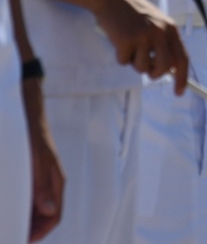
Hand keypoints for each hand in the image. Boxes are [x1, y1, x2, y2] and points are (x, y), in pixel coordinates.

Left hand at [22, 78, 63, 241]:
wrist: (29, 115)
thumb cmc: (33, 137)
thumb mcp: (37, 162)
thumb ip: (41, 187)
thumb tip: (48, 211)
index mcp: (56, 182)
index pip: (54, 215)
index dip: (40, 231)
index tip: (23, 240)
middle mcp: (52, 183)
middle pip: (47, 214)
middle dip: (33, 228)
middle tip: (15, 236)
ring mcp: (43, 178)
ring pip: (39, 206)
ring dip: (27, 218)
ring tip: (11, 226)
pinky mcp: (35, 173)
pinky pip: (31, 196)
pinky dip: (23, 206)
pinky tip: (11, 208)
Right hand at [92, 0, 188, 93]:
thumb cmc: (133, 12)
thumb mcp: (156, 23)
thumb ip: (164, 42)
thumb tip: (170, 69)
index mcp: (171, 29)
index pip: (182, 59)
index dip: (182, 78)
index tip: (179, 92)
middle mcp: (160, 33)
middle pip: (163, 68)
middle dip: (154, 73)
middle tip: (146, 68)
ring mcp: (143, 37)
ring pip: (142, 67)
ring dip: (134, 62)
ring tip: (129, 44)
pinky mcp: (126, 40)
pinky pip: (124, 62)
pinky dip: (120, 56)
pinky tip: (118, 40)